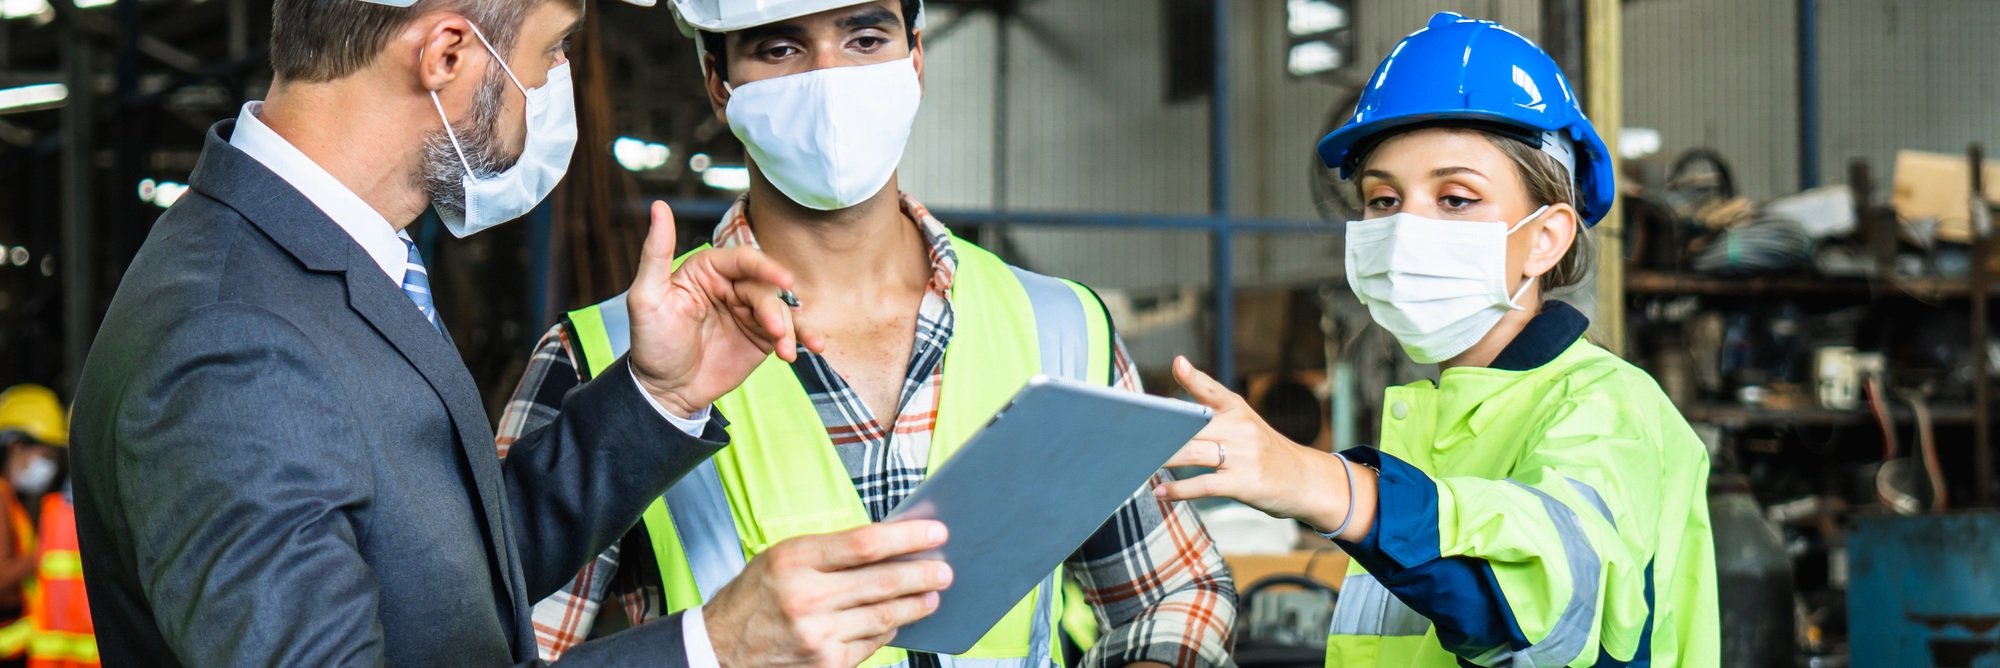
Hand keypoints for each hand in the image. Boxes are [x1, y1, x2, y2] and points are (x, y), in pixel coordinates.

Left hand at [625, 201, 826, 416]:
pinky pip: (787, 332)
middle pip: (766, 287)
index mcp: (708, 270)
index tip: (784, 279)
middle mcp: (732, 286)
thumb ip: (656, 253)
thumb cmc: (651, 342)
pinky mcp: (762, 337)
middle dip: (774, 309)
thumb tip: (659, 206)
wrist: (665, 391)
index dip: (765, 267)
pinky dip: (802, 337)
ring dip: (790, 328)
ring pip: (780, 310)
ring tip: (786, 350)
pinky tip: (812, 347)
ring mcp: (749, 312)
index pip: (743, 260)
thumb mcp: (647, 296)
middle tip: (775, 332)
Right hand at [705, 521, 952, 667]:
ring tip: (932, 593)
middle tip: (945, 568)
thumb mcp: (783, 558)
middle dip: (923, 573)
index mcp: (794, 561)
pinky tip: (898, 618)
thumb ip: (831, 551)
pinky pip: (873, 642)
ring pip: (885, 615)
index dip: (908, 537)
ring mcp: (818, 635)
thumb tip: (889, 544)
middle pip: (883, 582)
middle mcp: (806, 598)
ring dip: (916, 604)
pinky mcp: (827, 664)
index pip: (866, 544)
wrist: (720, 649)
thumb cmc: (755, 597)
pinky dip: (889, 628)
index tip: (935, 531)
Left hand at [1154, 357, 1376, 540]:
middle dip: (1161, 430)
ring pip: (1192, 453)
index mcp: (1239, 409)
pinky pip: (1203, 485)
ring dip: (1162, 459)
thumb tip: (1169, 412)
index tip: (1179, 364)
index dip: (1194, 377)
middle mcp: (1240, 428)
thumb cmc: (1264, 452)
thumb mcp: (1245, 425)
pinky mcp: (1243, 483)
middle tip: (1130, 433)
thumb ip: (1211, 415)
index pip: (1212, 390)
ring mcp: (1243, 455)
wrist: (1304, 480)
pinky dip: (1177, 489)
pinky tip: (1159, 491)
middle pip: (1191, 425)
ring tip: (1137, 462)